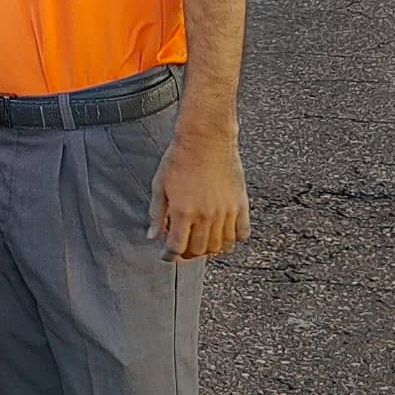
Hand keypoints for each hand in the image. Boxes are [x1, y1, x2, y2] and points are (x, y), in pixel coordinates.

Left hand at [148, 129, 250, 260]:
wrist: (206, 138)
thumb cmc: (179, 158)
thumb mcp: (160, 185)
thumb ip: (156, 213)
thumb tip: (153, 236)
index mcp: (183, 212)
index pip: (177, 248)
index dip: (169, 255)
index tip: (166, 255)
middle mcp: (205, 216)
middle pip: (199, 250)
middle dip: (188, 253)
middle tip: (183, 246)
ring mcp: (225, 211)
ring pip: (221, 246)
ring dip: (210, 249)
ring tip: (202, 241)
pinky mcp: (240, 204)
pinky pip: (242, 233)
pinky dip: (233, 239)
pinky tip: (223, 233)